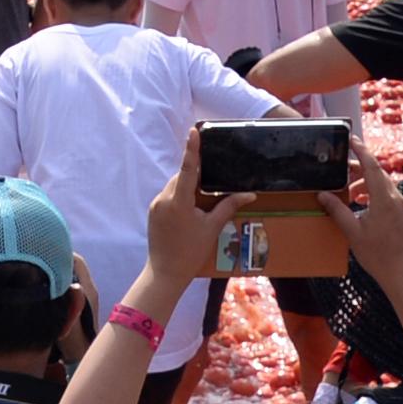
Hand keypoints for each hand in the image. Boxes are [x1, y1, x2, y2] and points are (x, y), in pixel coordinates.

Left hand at [144, 127, 255, 284]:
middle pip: (182, 177)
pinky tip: (191, 207)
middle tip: (212, 174)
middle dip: (196, 174)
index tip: (193, 131)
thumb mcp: (212, 228)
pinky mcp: (153, 211)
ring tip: (203, 195)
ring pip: (174, 185)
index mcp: (179, 201)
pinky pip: (168, 195)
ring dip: (188, 185)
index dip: (192, 149)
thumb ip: (228, 206)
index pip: (187, 169)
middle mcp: (164, 199)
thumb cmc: (191, 252)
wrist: (166, 272)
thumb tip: (249, 194)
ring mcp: (156, 204)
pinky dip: (180, 195)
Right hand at [312, 136, 402, 281]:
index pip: (372, 167)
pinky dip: (374, 193)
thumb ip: (338, 210)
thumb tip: (323, 194)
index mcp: (384, 199)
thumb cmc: (378, 255)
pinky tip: (362, 204)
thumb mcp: (353, 232)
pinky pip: (389, 196)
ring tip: (349, 193)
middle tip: (341, 170)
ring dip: (366, 183)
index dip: (361, 151)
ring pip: (383, 185)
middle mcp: (397, 199)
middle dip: (359, 169)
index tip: (351, 139)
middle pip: (377, 174)